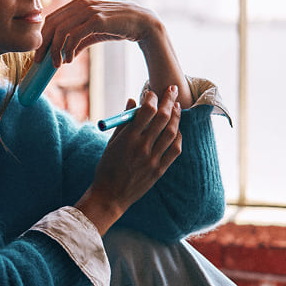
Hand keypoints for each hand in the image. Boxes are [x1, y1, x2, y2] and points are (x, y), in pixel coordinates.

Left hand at [35, 0, 160, 64]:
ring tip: (57, 64)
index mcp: (77, 4)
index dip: (42, 36)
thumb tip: (66, 55)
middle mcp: (80, 4)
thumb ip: (79, 40)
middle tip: (40, 61)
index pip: (51, 19)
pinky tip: (69, 60)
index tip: (39, 53)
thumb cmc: (117, 26)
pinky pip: (74, 35)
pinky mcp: (97, 19)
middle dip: (43, 44)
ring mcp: (89, 10)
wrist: (141, 23)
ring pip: (61, 30)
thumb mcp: (94, 32)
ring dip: (55, 50)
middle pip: (51, 23)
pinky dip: (68, 49)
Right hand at [75, 85, 182, 233]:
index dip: (151, 98)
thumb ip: (124, 121)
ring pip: (171, 132)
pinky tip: (177, 129)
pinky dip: (178, 137)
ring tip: (177, 107)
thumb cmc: (107, 167)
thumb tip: (132, 100)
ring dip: (176, 117)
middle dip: (169, 100)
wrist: (110, 196)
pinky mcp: (159, 170)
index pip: (146, 111)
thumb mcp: (111, 143)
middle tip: (172, 90)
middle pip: (162, 118)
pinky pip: (174, 150)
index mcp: (127, 139)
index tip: (152, 92)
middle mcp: (142, 147)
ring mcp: (152, 159)